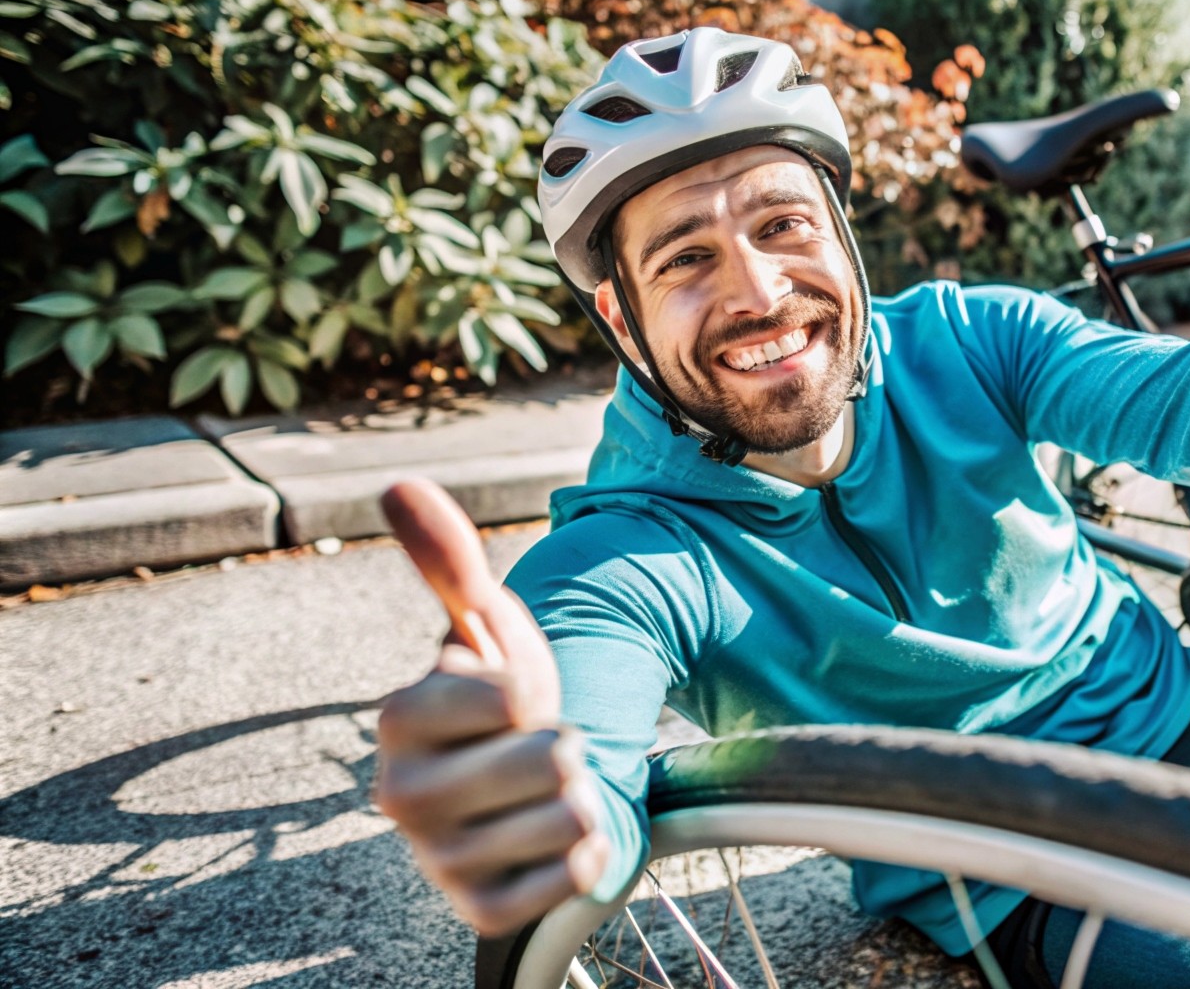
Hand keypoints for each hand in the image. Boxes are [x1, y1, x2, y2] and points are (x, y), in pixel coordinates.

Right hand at [372, 479, 605, 936]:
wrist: (519, 791)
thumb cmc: (499, 703)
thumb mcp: (485, 628)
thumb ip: (450, 562)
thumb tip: (398, 483)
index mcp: (397, 719)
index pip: (514, 694)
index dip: (535, 688)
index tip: (506, 701)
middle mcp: (401, 797)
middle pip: (552, 758)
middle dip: (565, 746)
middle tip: (531, 751)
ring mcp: (439, 861)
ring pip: (573, 816)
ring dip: (581, 799)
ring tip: (542, 795)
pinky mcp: (483, 912)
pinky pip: (575, 877)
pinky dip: (587, 856)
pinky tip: (552, 842)